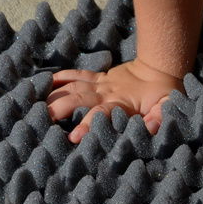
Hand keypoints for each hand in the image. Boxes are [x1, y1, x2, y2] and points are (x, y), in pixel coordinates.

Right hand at [48, 59, 184, 142]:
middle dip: (58, 109)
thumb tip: (152, 129)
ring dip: (54, 95)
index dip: (87, 125)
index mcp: (121, 103)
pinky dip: (60, 78)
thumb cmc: (164, 92)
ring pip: (72, 87)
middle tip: (41, 121)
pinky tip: (42, 84)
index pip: (101, 114)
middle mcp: (107, 92)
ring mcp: (101, 84)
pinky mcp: (98, 78)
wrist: (160, 66)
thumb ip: (159, 117)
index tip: (73, 137)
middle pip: (77, 99)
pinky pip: (76, 75)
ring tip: (35, 107)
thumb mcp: (167, 106)